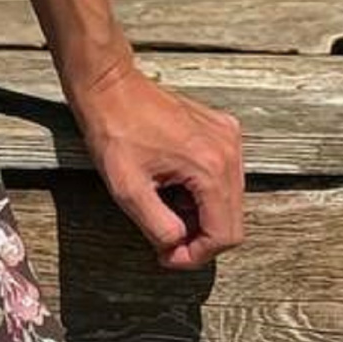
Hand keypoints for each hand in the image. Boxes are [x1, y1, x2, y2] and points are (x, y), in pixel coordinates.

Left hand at [66, 54, 246, 271]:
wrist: (110, 85)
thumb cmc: (114, 131)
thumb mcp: (127, 190)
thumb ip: (159, 228)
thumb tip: (178, 247)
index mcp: (211, 167)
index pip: (225, 235)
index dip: (196, 256)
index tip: (167, 256)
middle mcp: (229, 151)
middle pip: (232, 220)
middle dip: (200, 237)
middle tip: (165, 239)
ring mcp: (229, 136)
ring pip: (230, 200)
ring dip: (201, 214)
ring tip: (165, 205)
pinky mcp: (223, 128)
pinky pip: (226, 175)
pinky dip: (204, 190)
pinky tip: (174, 184)